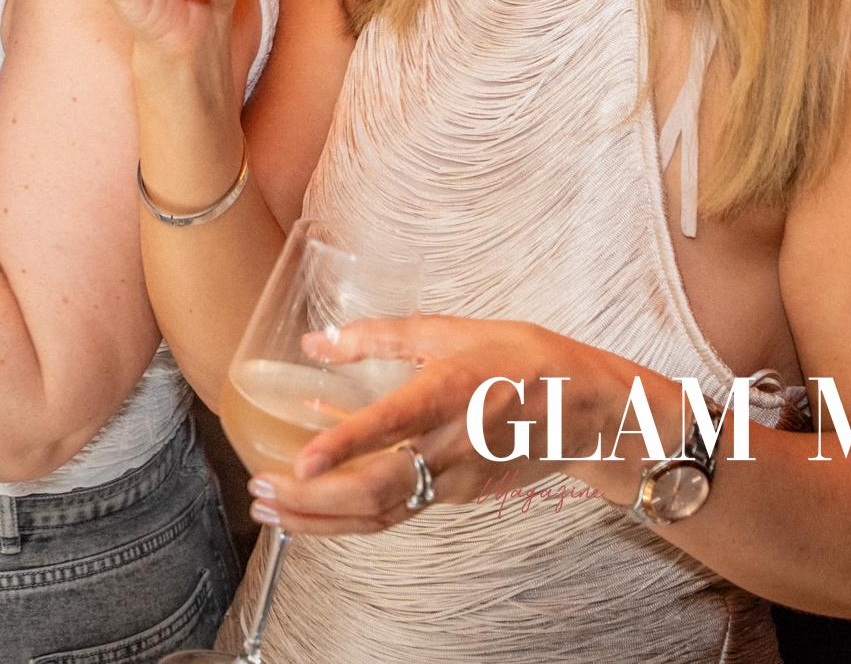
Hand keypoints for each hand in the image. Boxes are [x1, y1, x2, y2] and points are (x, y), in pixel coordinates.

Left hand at [246, 316, 626, 536]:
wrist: (591, 413)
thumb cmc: (526, 360)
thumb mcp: (456, 331)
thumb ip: (382, 336)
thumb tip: (317, 340)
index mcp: (455, 393)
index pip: (393, 425)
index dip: (344, 445)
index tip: (301, 462)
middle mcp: (455, 446)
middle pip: (378, 489)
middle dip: (312, 500)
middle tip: (259, 490)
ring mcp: (458, 480)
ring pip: (382, 513)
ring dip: (321, 518)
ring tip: (269, 508)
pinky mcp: (459, 496)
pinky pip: (397, 508)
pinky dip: (350, 511)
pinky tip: (313, 494)